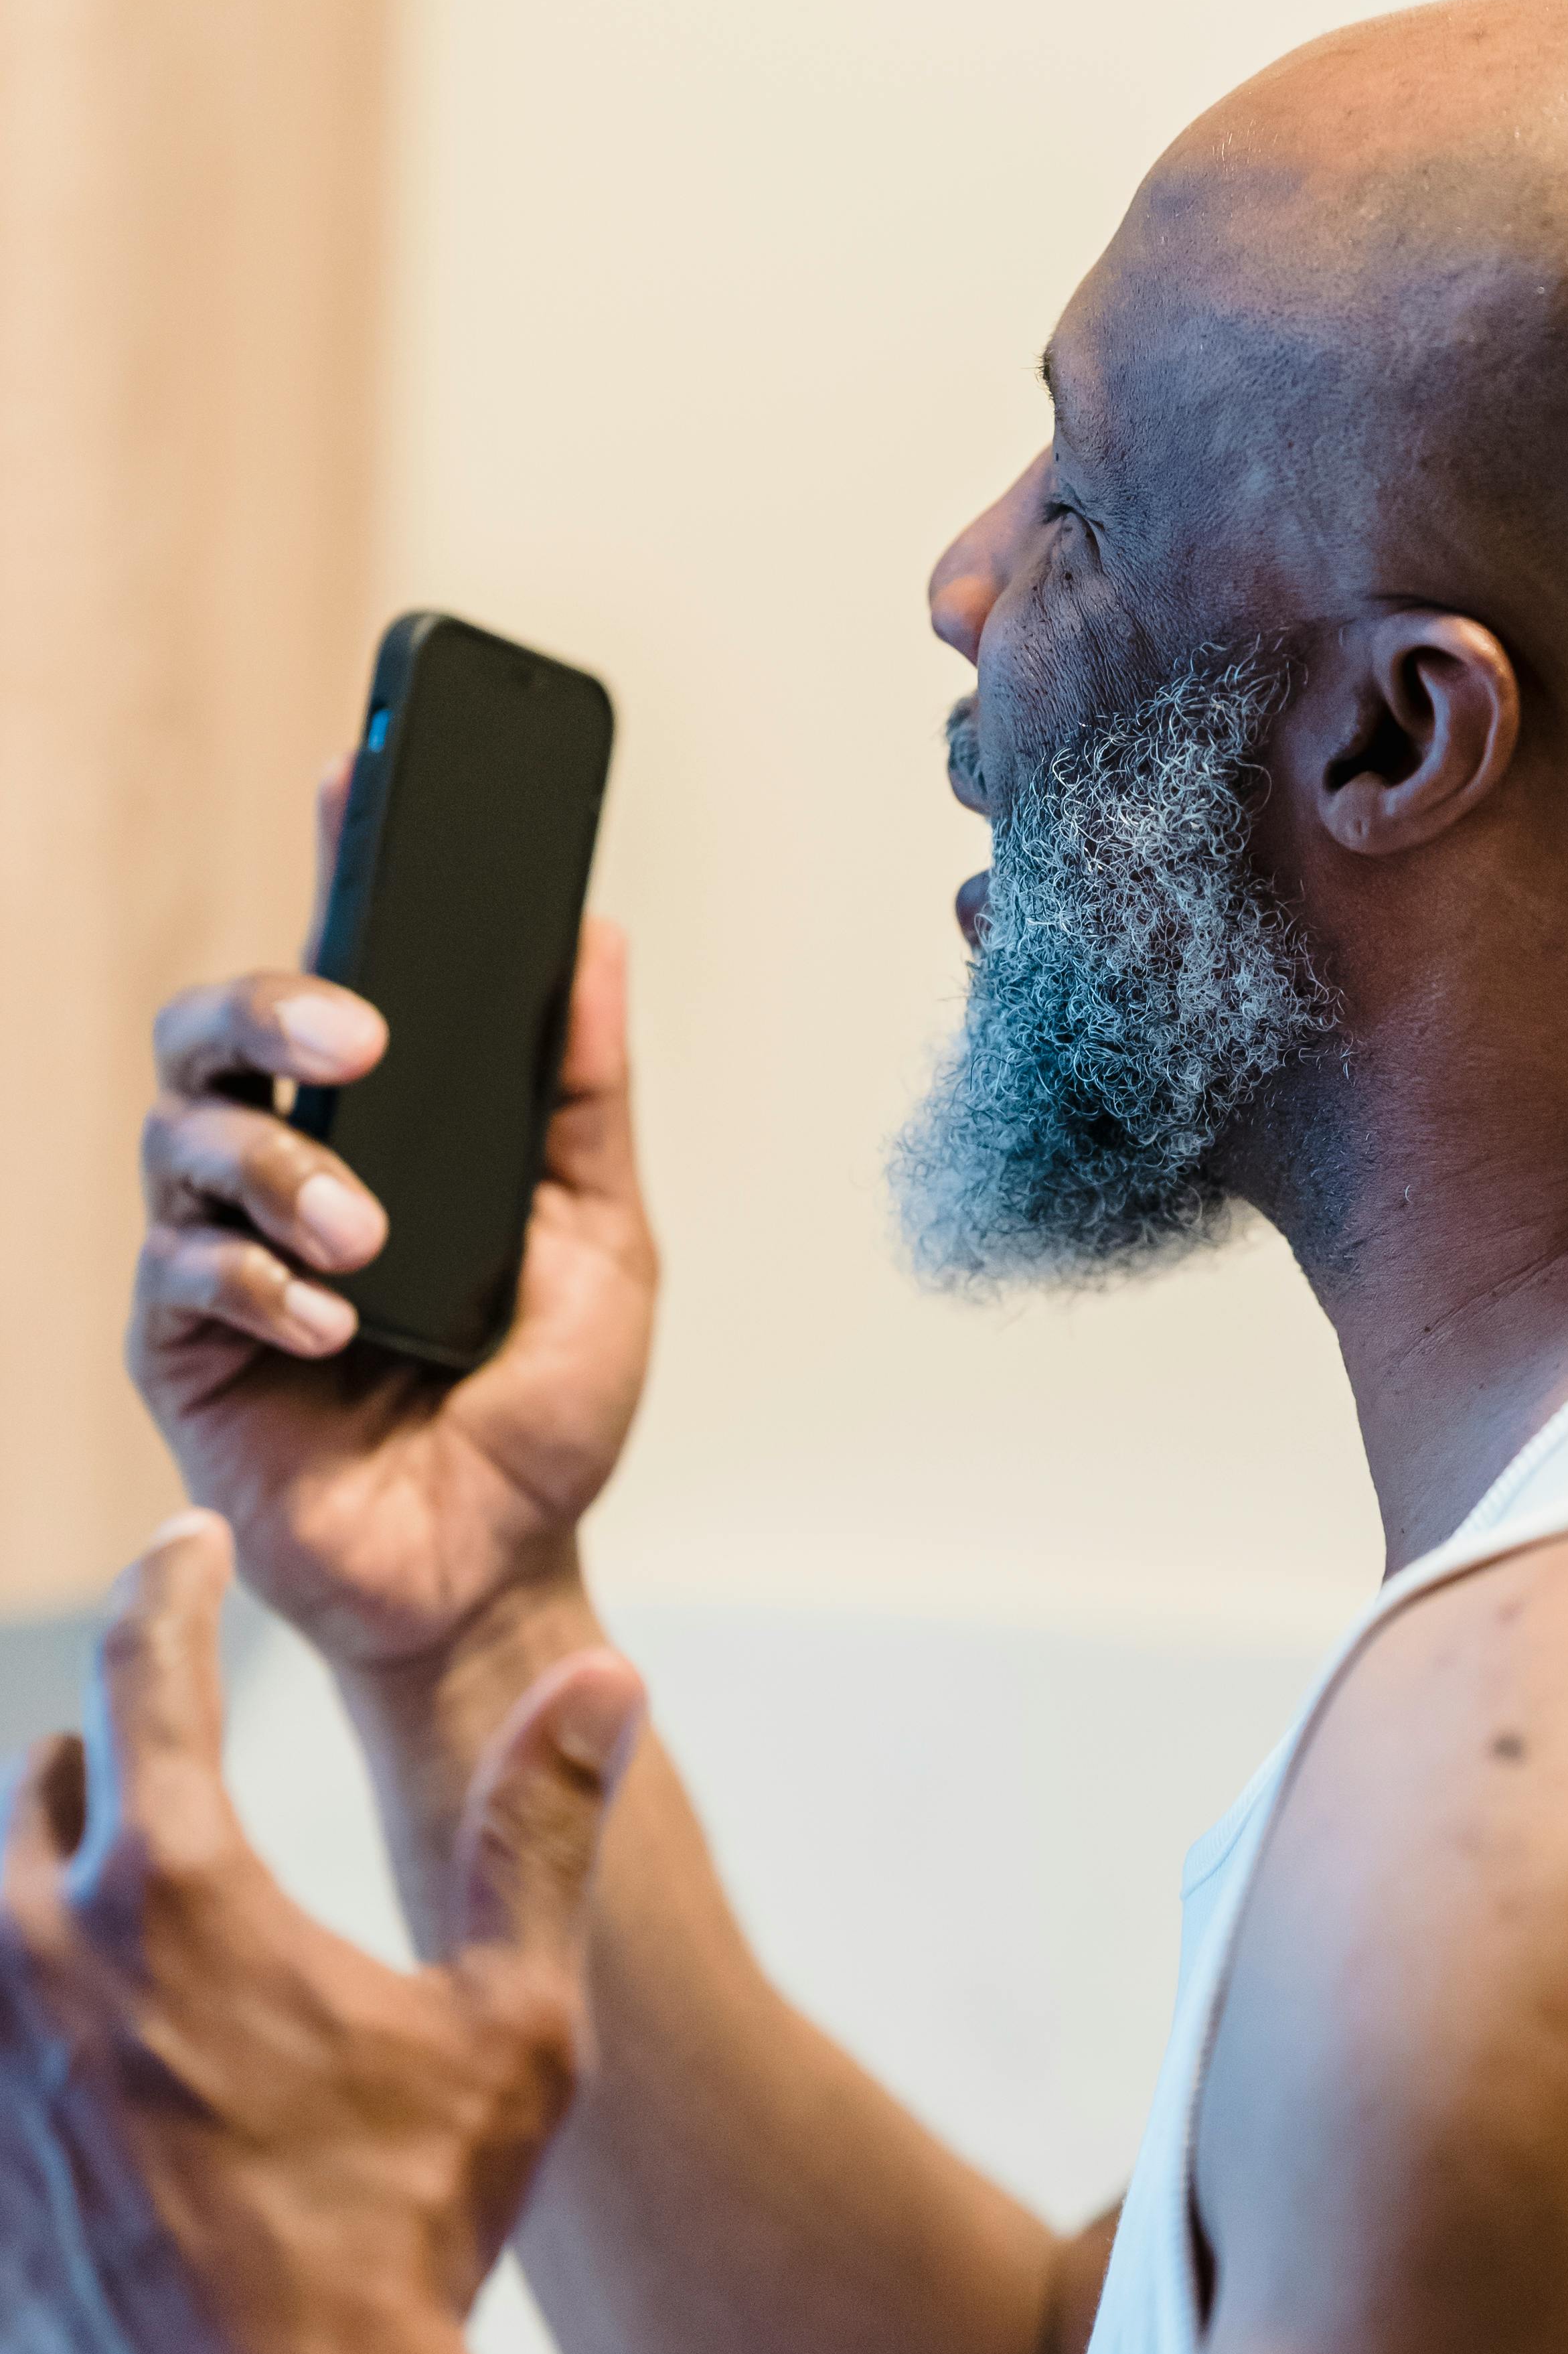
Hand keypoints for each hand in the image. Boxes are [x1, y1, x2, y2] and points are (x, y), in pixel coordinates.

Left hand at [0, 1512, 641, 2353]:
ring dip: (34, 1885)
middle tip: (147, 1763)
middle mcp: (40, 1951)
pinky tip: (63, 2072)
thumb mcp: (514, 2024)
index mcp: (177, 1889)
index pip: (146, 1666)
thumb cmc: (413, 2226)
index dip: (172, 1585)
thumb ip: (539, 1831)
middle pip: (38, 1787)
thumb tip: (605, 1680)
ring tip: (98, 1913)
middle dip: (99, 1759)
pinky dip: (12, 2032)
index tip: (188, 1550)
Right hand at [129, 768, 657, 1671]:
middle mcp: (285, 1170)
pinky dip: (257, 1284)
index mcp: (382, 1134)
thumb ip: (585, 1100)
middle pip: (214, 1025)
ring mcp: (220, 1253)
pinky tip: (329, 1325)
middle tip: (356, 1041)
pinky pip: (179, 1272)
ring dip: (280, 1170)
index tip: (352, 780)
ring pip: (183, 1133)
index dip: (329, 870)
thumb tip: (595, 938)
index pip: (336, 974)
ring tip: (367, 1238)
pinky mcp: (180, 1346)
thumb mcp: (602, 1243)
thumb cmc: (543, 1419)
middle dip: (273, 1004)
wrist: (496, 1574)